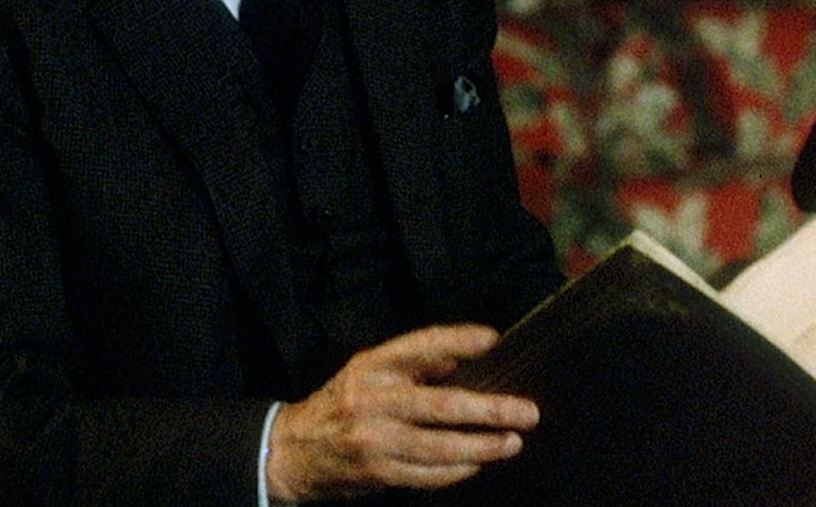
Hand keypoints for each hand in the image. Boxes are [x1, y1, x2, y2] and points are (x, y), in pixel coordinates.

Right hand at [265, 323, 535, 501]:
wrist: (290, 452)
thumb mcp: (366, 372)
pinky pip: (427, 474)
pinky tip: (478, 464)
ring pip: (440, 447)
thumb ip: (412, 365)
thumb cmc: (339, 405)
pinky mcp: (377, 472)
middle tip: (526, 412)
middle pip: (441, 405)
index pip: (420, 346)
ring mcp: (374, 440)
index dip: (457, 341)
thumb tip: (462, 357)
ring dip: (482, 446)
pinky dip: (457, 470)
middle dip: (490, 410)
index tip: (493, 339)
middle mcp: (373, 400)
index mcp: (371, 367)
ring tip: (512, 442)